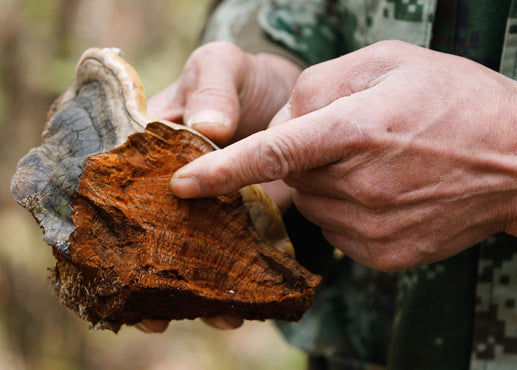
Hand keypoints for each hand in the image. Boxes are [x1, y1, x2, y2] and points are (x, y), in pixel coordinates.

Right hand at [140, 42, 299, 331]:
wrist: (286, 96)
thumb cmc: (240, 77)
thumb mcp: (221, 65)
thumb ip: (212, 87)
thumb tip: (208, 127)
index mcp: (147, 147)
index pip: (116, 188)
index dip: (110, 226)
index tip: (116, 260)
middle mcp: (168, 184)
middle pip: (148, 235)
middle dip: (150, 273)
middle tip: (156, 310)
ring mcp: (204, 207)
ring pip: (187, 253)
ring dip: (194, 288)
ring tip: (210, 316)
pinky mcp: (238, 220)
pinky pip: (229, 253)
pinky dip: (231, 279)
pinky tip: (238, 307)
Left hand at [169, 40, 516, 270]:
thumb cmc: (455, 100)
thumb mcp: (386, 62)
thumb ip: (320, 83)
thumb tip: (282, 123)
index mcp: (356, 130)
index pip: (271, 153)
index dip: (220, 171)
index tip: (181, 186)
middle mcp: (358, 185)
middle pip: (292, 174)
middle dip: (305, 154)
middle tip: (353, 133)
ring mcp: (371, 227)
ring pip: (314, 202)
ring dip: (328, 181)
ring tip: (381, 160)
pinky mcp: (383, 254)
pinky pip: (338, 228)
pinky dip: (348, 207)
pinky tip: (388, 188)